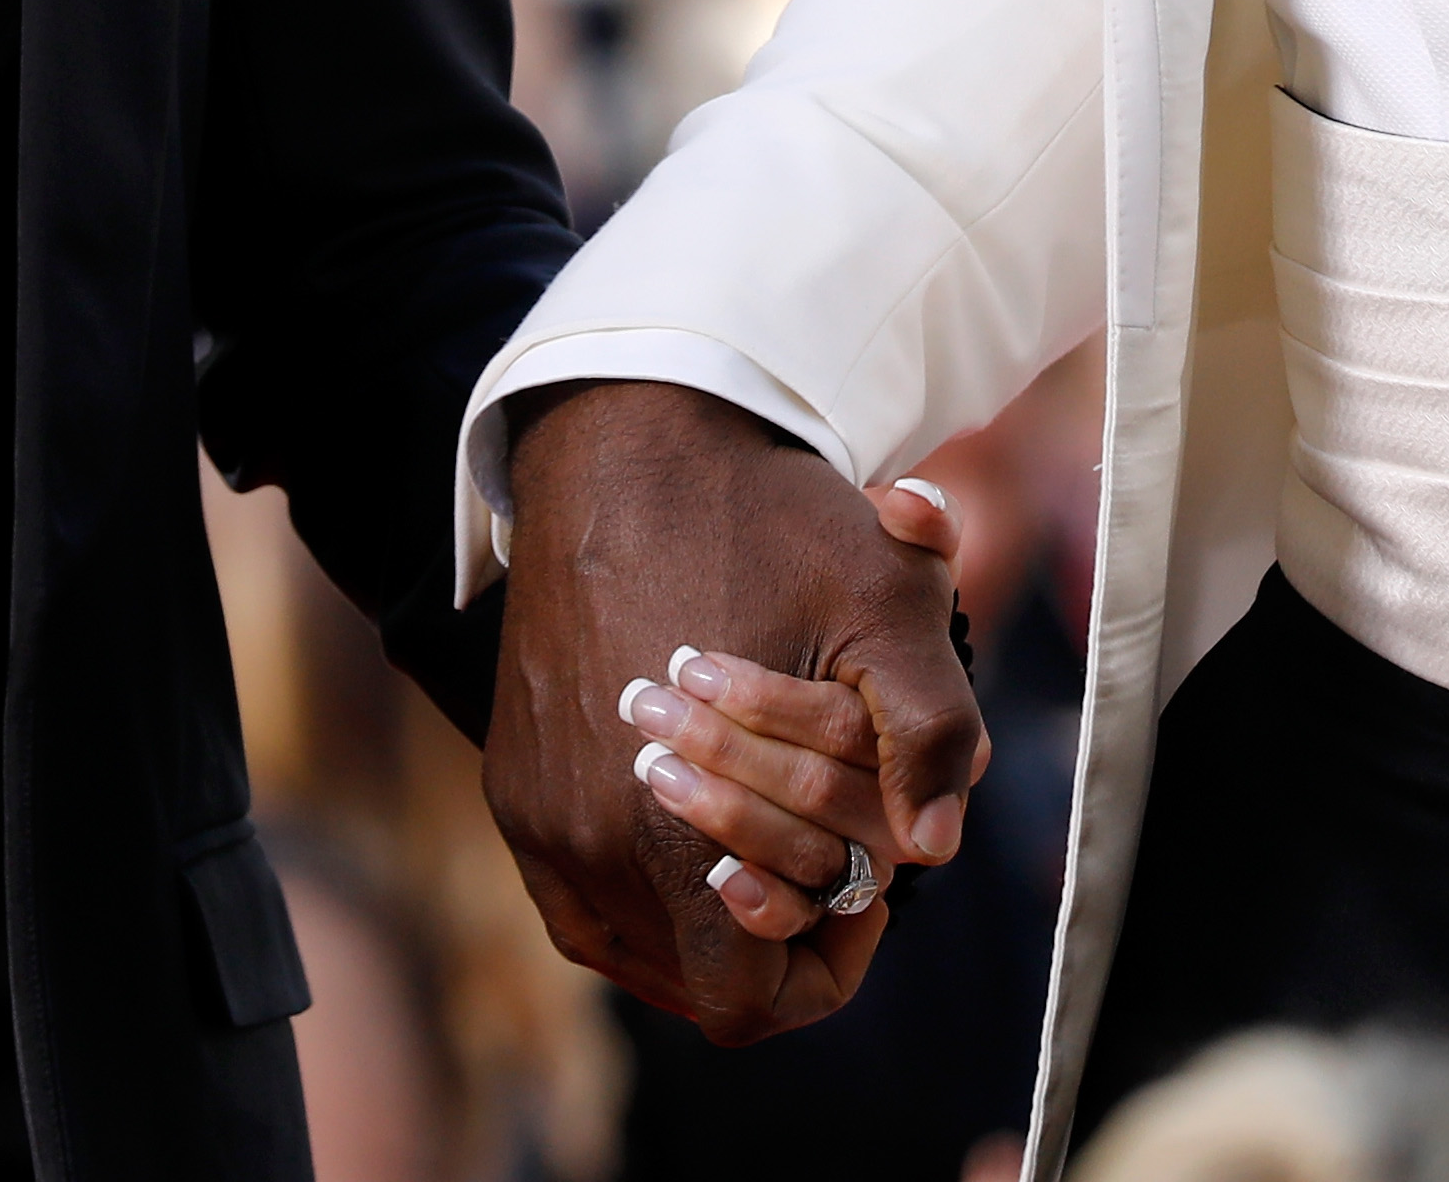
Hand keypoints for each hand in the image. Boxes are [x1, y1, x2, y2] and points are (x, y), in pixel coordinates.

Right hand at [482, 380, 985, 1041]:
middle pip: (703, 973)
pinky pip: (582, 897)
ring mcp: (537, 823)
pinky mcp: (512, 789)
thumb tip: (937, 850)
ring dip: (710, 902)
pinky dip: (645, 880)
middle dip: (785, 912)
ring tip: (769, 812)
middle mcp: (585, 849)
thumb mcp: (886, 605)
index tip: (859, 871)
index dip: (826, 959)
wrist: (623, 447)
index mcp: (667, 834)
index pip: (751, 1003)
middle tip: (829, 826)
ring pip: (641, 942)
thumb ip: (932, 734)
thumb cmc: (766, 523)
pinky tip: (699, 816)